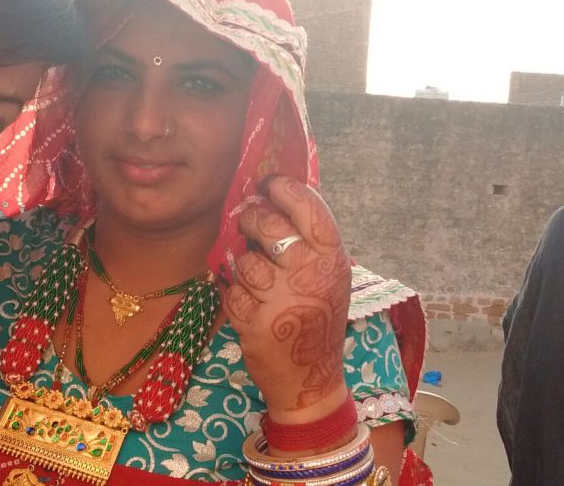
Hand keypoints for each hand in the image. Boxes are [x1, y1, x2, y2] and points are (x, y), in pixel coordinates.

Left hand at [225, 176, 351, 421]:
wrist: (310, 380)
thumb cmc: (317, 318)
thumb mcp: (328, 277)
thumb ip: (308, 241)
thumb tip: (271, 195)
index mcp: (333, 260)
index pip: (310, 208)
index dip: (285, 188)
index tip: (268, 183)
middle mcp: (312, 276)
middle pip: (268, 226)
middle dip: (252, 221)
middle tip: (249, 225)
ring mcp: (283, 300)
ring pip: (244, 259)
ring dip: (243, 267)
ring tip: (256, 280)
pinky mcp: (256, 323)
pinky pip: (230, 290)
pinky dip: (233, 295)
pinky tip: (248, 305)